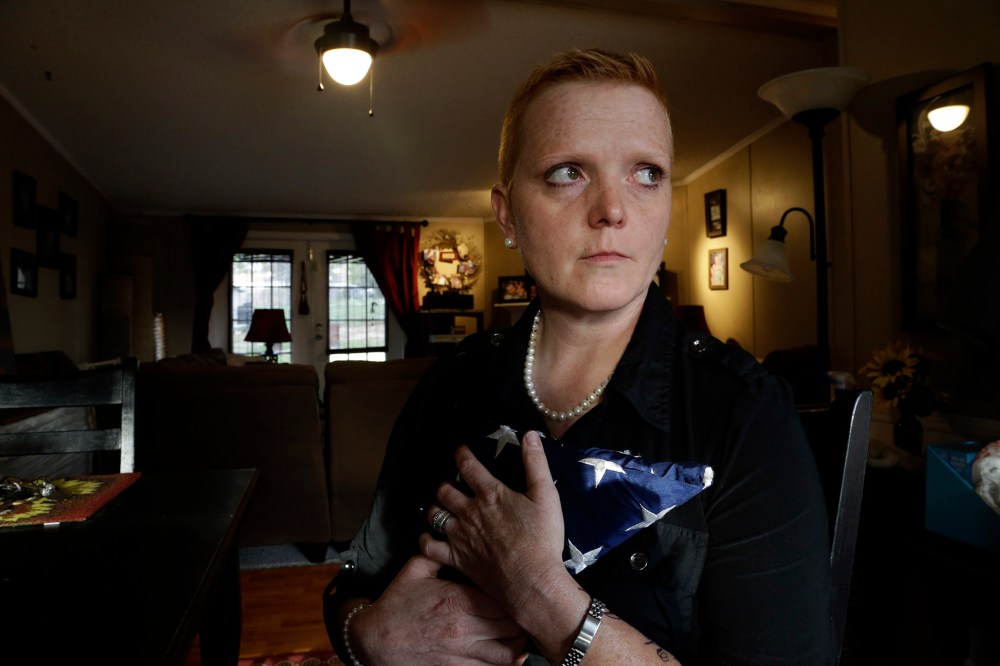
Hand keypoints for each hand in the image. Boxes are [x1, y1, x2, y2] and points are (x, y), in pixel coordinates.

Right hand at [353, 554, 527, 664]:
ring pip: (508, 652)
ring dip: (519, 644)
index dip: (516, 594)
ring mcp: (461, 651)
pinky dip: (506, 662)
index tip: (520, 588)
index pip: (502, 598)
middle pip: (511, 625)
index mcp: (457, 599)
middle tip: (526, 611)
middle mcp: (463, 627)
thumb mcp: (415, 570)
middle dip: (522, 619)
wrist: (374, 641)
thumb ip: (440, 552)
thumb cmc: (395, 605)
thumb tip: (457, 537)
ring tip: (523, 634)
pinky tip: (510, 654)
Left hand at [421, 430, 567, 615]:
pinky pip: (429, 547)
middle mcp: (469, 511)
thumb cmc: (542, 538)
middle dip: (446, 485)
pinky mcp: (456, 558)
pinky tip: (430, 538)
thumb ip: (536, 464)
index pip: (468, 466)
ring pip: (434, 515)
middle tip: (453, 486)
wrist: (531, 580)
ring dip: (436, 509)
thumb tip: (529, 434)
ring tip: (442, 509)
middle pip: (445, 490)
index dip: (461, 455)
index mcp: (490, 494)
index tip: (460, 451)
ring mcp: (459, 536)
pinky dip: (426, 541)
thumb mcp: (546, 496)